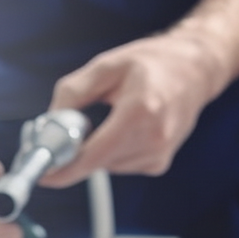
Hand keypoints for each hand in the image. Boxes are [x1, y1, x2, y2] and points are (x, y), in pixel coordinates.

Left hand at [41, 32, 228, 184]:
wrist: (195, 70)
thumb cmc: (153, 63)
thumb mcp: (106, 66)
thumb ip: (72, 93)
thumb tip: (49, 123)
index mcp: (141, 111)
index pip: (94, 155)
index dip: (64, 168)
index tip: (43, 174)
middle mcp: (154, 138)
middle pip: (97, 163)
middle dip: (76, 152)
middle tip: (70, 128)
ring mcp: (159, 154)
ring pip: (106, 166)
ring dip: (96, 149)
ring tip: (109, 118)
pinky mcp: (159, 164)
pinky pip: (120, 166)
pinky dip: (112, 152)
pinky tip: (124, 128)